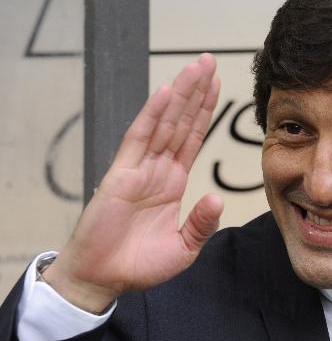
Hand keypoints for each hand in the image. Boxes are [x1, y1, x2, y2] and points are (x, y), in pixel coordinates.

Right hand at [44, 54, 223, 312]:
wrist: (103, 279)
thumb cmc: (139, 264)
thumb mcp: (183, 248)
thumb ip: (201, 222)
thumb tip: (218, 198)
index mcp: (173, 181)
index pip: (193, 137)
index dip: (204, 111)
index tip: (216, 85)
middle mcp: (158, 168)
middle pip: (181, 121)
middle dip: (195, 91)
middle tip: (209, 61)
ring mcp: (139, 168)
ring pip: (163, 122)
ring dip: (179, 94)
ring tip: (195, 67)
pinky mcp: (120, 175)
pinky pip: (138, 139)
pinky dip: (151, 116)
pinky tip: (164, 94)